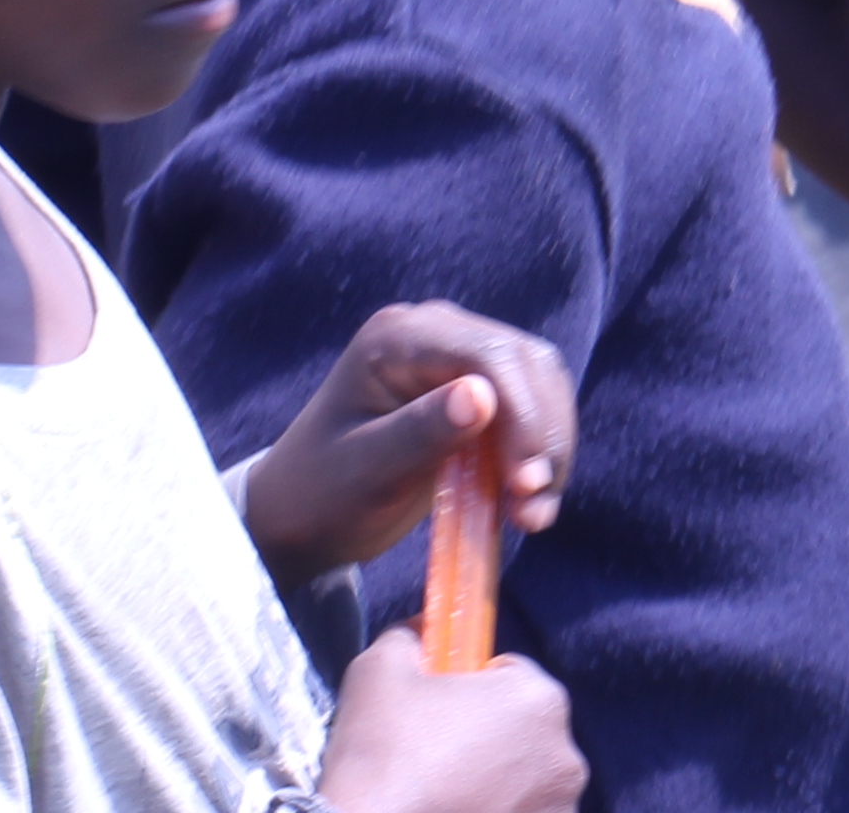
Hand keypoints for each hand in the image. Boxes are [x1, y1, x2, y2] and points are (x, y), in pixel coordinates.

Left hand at [243, 306, 573, 578]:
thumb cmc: (319, 495)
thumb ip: (420, 432)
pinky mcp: (478, 388)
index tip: (527, 482)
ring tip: (534, 514)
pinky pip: (533, 408)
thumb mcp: (363, 471)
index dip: (522, 414)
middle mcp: (437, 331)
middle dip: (542, 436)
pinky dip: (539, 454)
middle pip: (525, 366)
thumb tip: (482, 397)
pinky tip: (529, 500)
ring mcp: (460, 356)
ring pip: (541, 385)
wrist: (299, 517)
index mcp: (399, 337)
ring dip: (549, 449)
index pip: (487, 356)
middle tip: (535, 510)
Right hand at [319, 629, 585, 812]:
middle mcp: (567, 754)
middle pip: (523, 733)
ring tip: (442, 796)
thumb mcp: (379, 672)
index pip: (510, 676)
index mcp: (540, 698)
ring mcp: (560, 805)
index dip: (469, 690)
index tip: (437, 715)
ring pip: (525, 781)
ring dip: (497, 783)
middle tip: (434, 761)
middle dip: (487, 739)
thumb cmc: (379, 757)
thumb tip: (423, 627)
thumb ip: (410, 637)